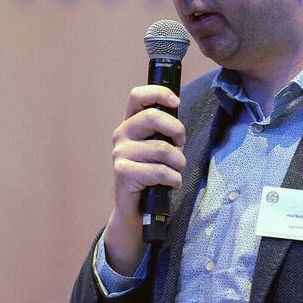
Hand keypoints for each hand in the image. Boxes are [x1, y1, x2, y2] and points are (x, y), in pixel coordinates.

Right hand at [103, 85, 186, 272]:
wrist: (137, 208)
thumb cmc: (152, 174)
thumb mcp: (159, 147)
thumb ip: (165, 132)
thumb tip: (178, 123)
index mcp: (131, 123)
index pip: (137, 96)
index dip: (158, 94)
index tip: (175, 102)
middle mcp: (122, 134)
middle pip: (152, 117)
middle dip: (176, 130)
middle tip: (181, 145)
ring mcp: (120, 153)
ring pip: (162, 149)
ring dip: (178, 163)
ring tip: (176, 171)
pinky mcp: (123, 172)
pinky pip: (159, 171)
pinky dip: (173, 179)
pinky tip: (171, 184)